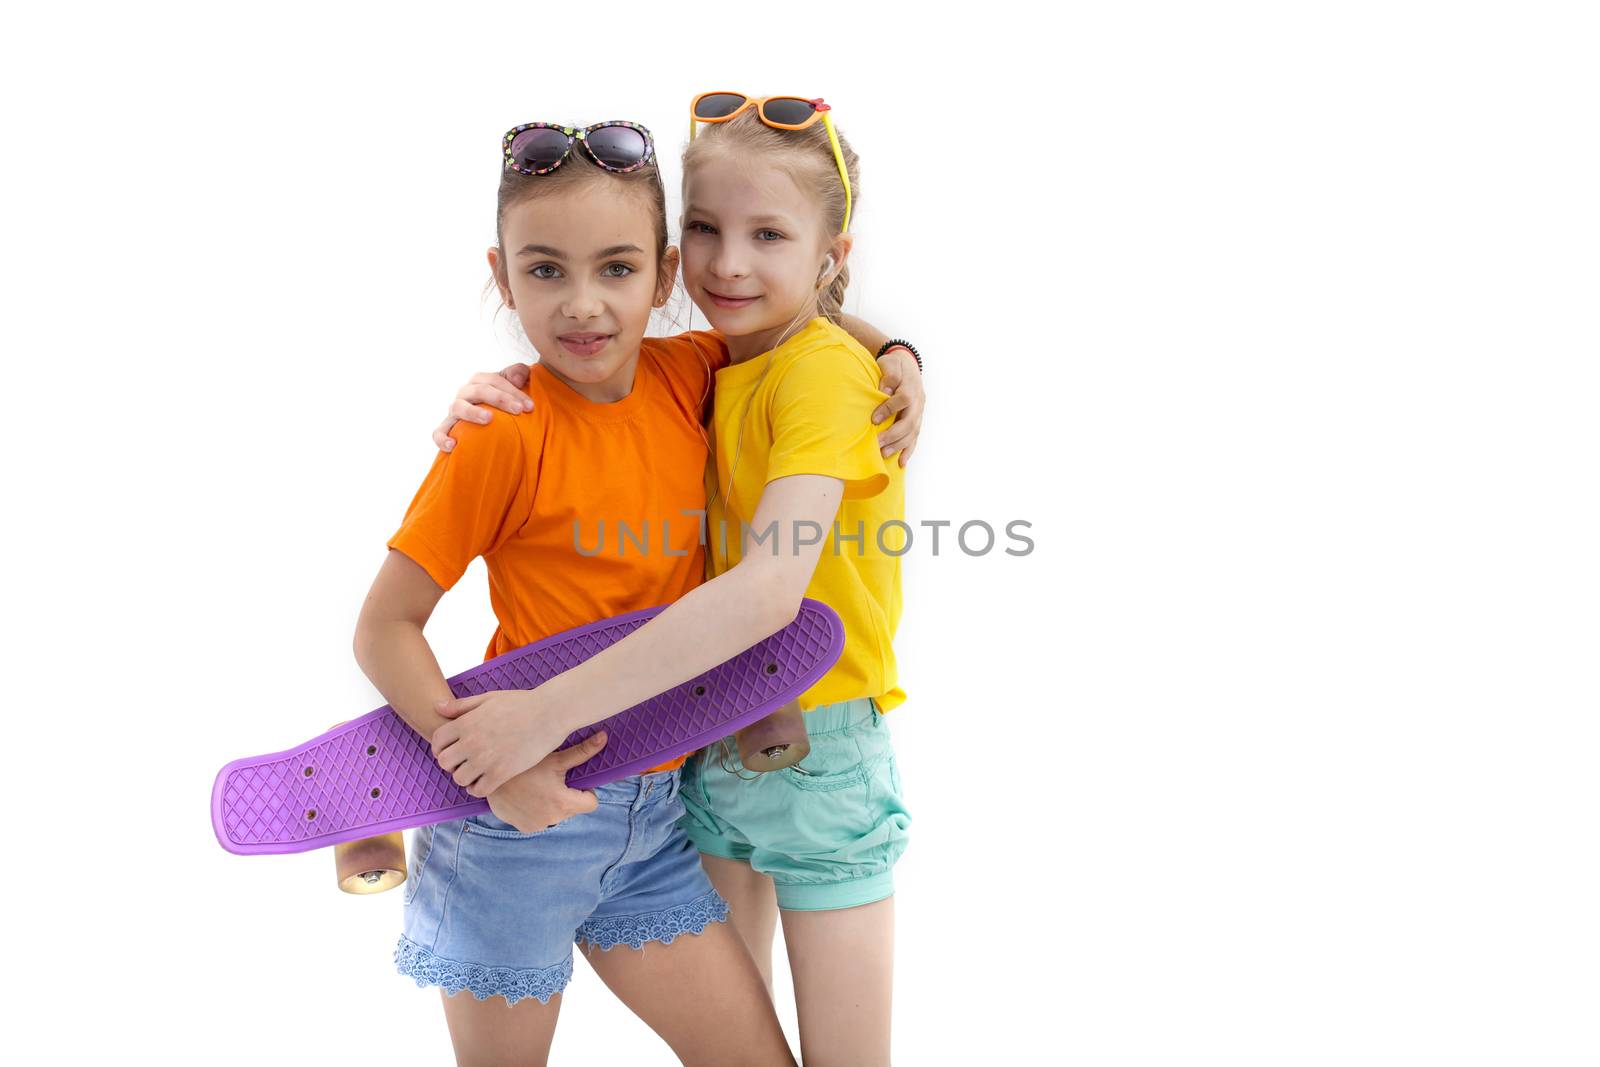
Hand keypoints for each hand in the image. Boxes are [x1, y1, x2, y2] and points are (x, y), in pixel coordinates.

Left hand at [430, 687, 567, 796]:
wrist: (550, 713)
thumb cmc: (522, 703)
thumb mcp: (489, 698)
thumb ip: (462, 705)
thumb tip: (437, 707)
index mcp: (466, 722)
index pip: (437, 741)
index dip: (439, 747)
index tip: (449, 750)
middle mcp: (472, 742)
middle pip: (444, 762)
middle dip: (451, 763)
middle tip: (462, 762)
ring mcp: (486, 759)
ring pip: (459, 779)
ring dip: (464, 777)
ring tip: (475, 772)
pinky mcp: (502, 773)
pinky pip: (479, 790)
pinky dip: (478, 788)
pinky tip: (486, 781)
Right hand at [432, 363, 534, 451]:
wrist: (491, 422)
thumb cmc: (504, 401)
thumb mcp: (513, 384)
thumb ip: (518, 373)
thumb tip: (518, 378)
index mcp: (480, 381)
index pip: (496, 380)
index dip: (514, 391)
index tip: (530, 406)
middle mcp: (465, 393)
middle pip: (480, 390)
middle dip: (500, 399)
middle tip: (518, 411)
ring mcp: (454, 410)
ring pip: (458, 407)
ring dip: (473, 412)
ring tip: (488, 419)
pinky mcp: (447, 427)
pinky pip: (439, 432)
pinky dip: (442, 438)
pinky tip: (453, 445)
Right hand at [485, 732, 606, 832]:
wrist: (489, 777)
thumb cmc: (524, 765)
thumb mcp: (555, 758)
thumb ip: (582, 752)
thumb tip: (604, 737)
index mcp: (563, 803)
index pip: (591, 804)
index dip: (586, 792)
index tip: (573, 781)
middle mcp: (552, 819)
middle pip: (574, 809)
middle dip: (567, 796)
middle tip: (551, 780)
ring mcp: (537, 825)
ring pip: (557, 815)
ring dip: (552, 804)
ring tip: (538, 787)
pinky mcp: (525, 828)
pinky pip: (540, 820)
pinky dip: (537, 810)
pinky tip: (527, 796)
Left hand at [872, 347, 924, 467]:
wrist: (907, 366)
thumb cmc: (894, 365)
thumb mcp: (890, 362)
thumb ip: (889, 374)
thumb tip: (885, 391)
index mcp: (911, 386)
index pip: (903, 399)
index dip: (889, 409)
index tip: (873, 419)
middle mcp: (919, 401)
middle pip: (910, 421)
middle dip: (893, 434)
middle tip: (876, 443)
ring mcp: (919, 412)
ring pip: (913, 432)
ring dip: (899, 445)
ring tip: (884, 454)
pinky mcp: (917, 420)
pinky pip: (915, 437)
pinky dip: (909, 450)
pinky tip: (901, 462)